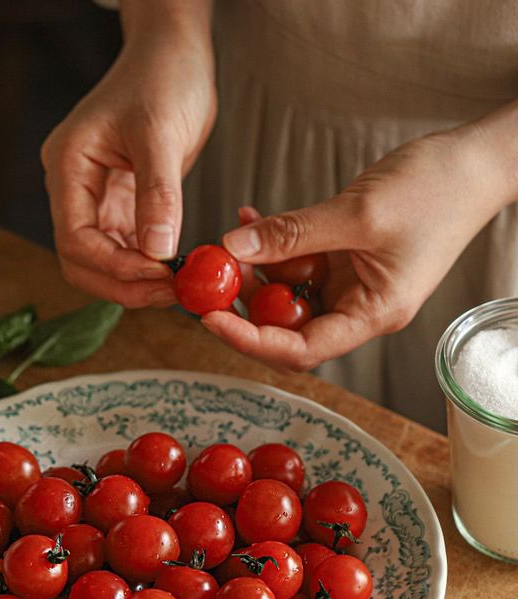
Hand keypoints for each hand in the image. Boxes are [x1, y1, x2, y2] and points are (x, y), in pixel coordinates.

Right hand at [41, 18, 215, 307]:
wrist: (173, 56)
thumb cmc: (163, 78)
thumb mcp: (161, 134)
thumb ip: (157, 196)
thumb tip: (158, 254)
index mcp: (68, 166)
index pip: (74, 238)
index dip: (114, 265)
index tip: (159, 276)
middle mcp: (73, 189)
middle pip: (81, 260)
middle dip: (122, 283)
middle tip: (169, 294)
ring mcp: (94, 200)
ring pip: (101, 262)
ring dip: (135, 281)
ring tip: (177, 286)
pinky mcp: (118, 206)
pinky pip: (124, 249)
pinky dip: (146, 266)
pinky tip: (173, 271)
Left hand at [204, 127, 509, 370]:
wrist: (476, 161)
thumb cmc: (438, 190)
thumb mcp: (357, 214)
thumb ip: (292, 233)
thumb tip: (234, 247)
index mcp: (372, 315)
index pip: (301, 350)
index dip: (251, 340)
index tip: (211, 319)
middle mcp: (358, 308)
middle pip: (287, 327)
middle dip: (246, 304)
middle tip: (211, 280)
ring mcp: (350, 284)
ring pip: (287, 293)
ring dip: (254, 270)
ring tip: (231, 239)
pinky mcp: (343, 260)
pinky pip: (297, 262)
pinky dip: (273, 244)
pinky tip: (251, 218)